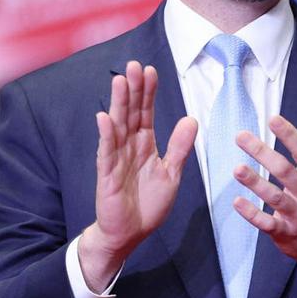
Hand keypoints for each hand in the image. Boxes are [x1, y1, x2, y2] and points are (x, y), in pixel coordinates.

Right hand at [80, 61, 196, 291]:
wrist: (129, 233)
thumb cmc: (148, 203)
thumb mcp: (172, 173)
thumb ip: (180, 147)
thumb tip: (191, 119)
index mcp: (145, 144)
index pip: (146, 113)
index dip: (149, 92)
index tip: (152, 70)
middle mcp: (128, 146)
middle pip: (131, 113)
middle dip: (133, 89)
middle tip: (135, 65)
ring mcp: (116, 159)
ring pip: (117, 126)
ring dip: (118, 104)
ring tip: (120, 81)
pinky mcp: (106, 175)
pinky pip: (106, 152)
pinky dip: (106, 135)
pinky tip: (105, 117)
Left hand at [232, 107, 296, 297]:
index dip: (289, 134)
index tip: (273, 119)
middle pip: (285, 171)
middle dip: (262, 153)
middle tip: (241, 136)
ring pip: (275, 198)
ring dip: (255, 183)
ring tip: (237, 169)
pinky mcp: (285, 233)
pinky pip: (267, 223)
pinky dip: (252, 214)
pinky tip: (237, 201)